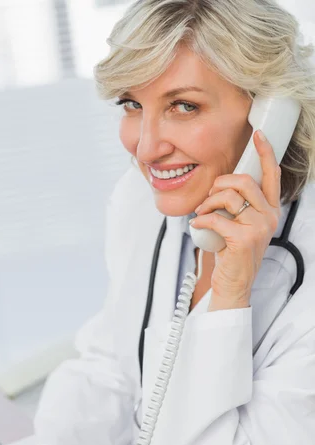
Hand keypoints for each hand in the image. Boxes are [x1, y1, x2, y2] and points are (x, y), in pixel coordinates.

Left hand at [190, 130, 281, 309]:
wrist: (233, 284)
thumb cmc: (232, 254)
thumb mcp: (239, 225)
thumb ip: (237, 205)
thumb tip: (221, 184)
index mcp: (269, 211)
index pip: (272, 176)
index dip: (266, 153)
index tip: (258, 136)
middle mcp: (269, 217)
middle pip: (244, 181)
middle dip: (220, 183)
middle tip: (209, 197)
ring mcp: (259, 228)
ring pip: (229, 197)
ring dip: (208, 202)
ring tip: (201, 213)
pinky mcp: (244, 239)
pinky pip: (216, 218)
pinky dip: (201, 219)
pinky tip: (196, 224)